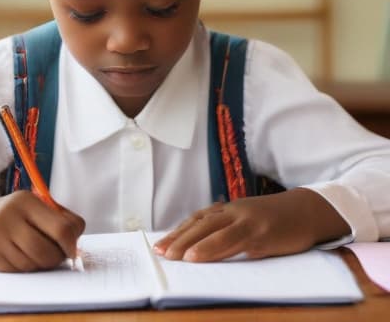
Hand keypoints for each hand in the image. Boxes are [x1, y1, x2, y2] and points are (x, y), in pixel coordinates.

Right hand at [0, 190, 84, 271]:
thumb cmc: (11, 214)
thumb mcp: (33, 207)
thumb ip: (58, 219)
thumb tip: (76, 244)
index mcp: (27, 200)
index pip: (63, 228)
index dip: (72, 243)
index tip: (72, 247)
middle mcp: (10, 215)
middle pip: (49, 251)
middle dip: (58, 258)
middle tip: (57, 255)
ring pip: (33, 264)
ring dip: (41, 264)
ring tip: (37, 254)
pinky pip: (17, 270)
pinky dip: (25, 268)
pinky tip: (19, 256)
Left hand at [153, 188, 350, 261]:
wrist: (307, 210)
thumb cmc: (274, 219)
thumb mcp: (247, 220)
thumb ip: (227, 230)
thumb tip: (201, 248)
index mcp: (229, 210)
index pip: (197, 220)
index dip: (178, 232)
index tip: (160, 245)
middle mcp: (235, 212)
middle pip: (201, 224)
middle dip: (180, 239)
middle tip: (161, 253)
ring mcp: (248, 221)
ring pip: (216, 231)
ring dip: (196, 244)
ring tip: (179, 257)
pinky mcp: (263, 233)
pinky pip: (238, 240)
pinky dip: (218, 248)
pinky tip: (205, 256)